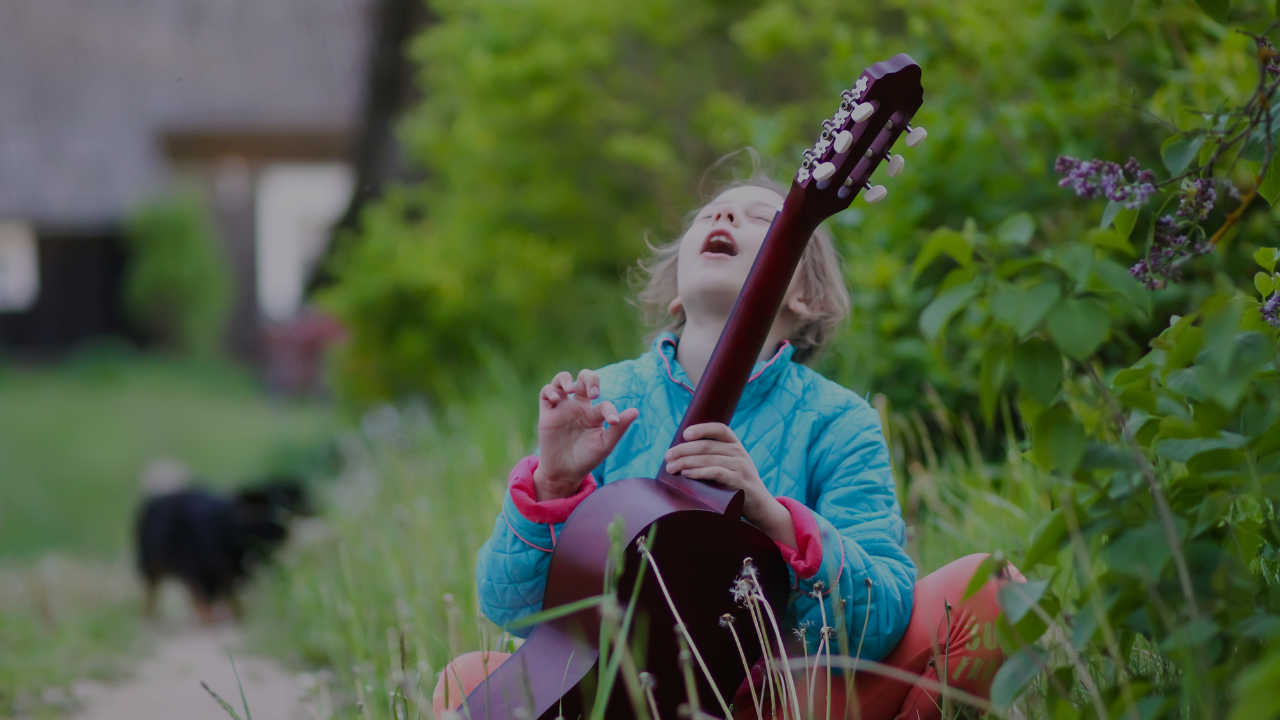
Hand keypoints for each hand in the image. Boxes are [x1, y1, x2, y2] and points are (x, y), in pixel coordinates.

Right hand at [535, 369, 638, 500]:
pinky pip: (546, 393)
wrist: (565, 473)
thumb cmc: (587, 459)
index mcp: (594, 414)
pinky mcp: (547, 413)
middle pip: (584, 379)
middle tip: (594, 393)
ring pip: (562, 380)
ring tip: (570, 389)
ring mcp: (562, 408)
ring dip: (565, 379)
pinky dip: (550, 390)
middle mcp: (579, 407)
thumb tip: (636, 411)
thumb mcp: (605, 445)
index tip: (613, 422)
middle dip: (590, 379)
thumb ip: (619, 428)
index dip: (610, 410)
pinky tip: (557, 398)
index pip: (604, 403)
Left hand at [663, 423, 796, 548]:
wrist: (760, 506)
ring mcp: (740, 466)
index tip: (685, 434)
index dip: (702, 429)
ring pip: (708, 459)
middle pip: (707, 445)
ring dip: (686, 462)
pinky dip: (699, 472)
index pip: (720, 428)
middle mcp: (739, 452)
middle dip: (683, 450)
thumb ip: (713, 457)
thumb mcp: (730, 466)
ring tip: (671, 467)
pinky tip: (686, 474)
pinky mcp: (739, 482)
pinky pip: (716, 473)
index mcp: (736, 445)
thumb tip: (681, 454)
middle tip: (667, 457)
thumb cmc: (737, 485)